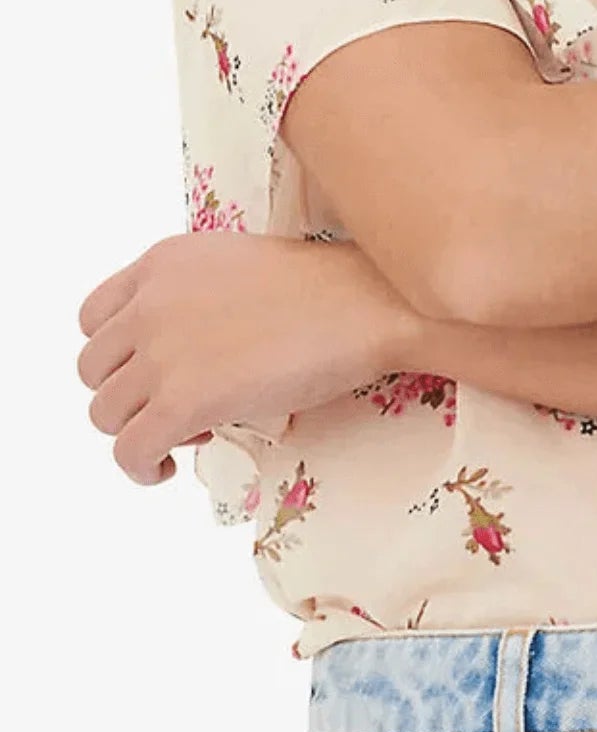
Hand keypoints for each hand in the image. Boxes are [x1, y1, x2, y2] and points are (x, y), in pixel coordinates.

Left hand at [76, 230, 420, 487]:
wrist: (367, 305)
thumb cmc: (329, 288)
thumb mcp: (238, 267)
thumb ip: (195, 296)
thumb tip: (195, 351)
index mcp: (160, 264)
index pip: (94, 318)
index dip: (119, 355)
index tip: (155, 372)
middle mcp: (148, 305)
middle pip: (93, 370)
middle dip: (129, 396)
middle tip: (178, 407)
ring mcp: (160, 353)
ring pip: (104, 414)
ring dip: (136, 431)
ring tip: (182, 436)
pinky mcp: (181, 401)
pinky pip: (129, 451)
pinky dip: (141, 467)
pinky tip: (167, 467)